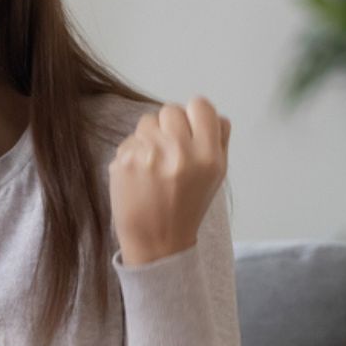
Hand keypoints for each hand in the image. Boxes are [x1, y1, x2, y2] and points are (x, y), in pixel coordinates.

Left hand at [109, 96, 231, 265]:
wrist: (157, 239)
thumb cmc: (188, 206)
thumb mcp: (216, 176)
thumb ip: (220, 141)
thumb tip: (216, 115)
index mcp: (208, 156)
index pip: (200, 106)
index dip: (194, 115)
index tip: (189, 128)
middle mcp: (180, 152)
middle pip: (171, 109)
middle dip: (169, 126)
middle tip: (169, 149)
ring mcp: (149, 154)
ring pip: (147, 121)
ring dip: (150, 136)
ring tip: (154, 163)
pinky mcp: (125, 160)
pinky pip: (130, 139)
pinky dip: (133, 153)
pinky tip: (139, 174)